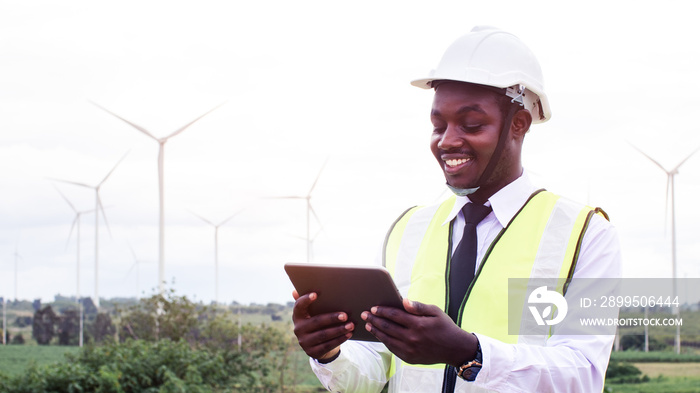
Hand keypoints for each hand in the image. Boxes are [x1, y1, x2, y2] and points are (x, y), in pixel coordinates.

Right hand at [291, 290, 353, 360]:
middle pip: (316, 322)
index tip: (316, 294)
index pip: (298, 307)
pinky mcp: (312, 352)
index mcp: (297, 316)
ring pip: (324, 335)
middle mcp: (298, 329)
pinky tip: (349, 334)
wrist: (317, 345)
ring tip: (351, 325)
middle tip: (345, 315)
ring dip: (339, 330)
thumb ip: (307, 302)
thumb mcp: (313, 313)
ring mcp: (304, 342)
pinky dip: (340, 339)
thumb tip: (295, 290)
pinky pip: (328, 345)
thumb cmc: (317, 322)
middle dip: (332, 318)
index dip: (306, 300)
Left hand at [361, 298, 476, 366]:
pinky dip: (384, 341)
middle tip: (365, 314)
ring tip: (369, 325)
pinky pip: (392, 348)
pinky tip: (380, 335)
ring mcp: (410, 350)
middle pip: (387, 327)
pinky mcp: (409, 358)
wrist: (455, 349)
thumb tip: (403, 301)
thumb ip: (419, 306)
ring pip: (387, 339)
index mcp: (418, 324)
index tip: (373, 308)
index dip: (382, 311)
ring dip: (376, 331)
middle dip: (374, 319)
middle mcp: (412, 338)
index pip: (395, 315)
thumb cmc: (445, 327)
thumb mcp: (436, 312)